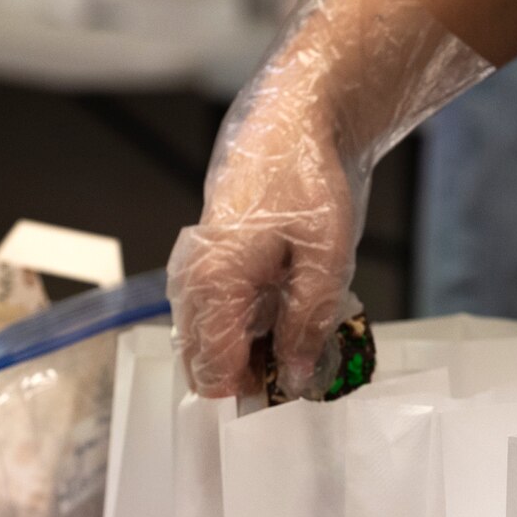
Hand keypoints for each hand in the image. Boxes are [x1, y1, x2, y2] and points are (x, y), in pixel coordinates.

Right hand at [170, 79, 362, 399]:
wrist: (293, 120)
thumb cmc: (308, 181)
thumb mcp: (326, 259)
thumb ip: (308, 324)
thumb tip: (296, 378)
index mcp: (214, 284)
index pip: (212, 373)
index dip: (249, 395)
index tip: (290, 393)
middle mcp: (190, 282)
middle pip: (202, 364)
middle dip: (248, 377)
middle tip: (300, 365)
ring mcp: (191, 272)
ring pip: (206, 342)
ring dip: (247, 353)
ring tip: (297, 334)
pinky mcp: (204, 264)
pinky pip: (212, 316)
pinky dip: (243, 328)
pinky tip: (283, 313)